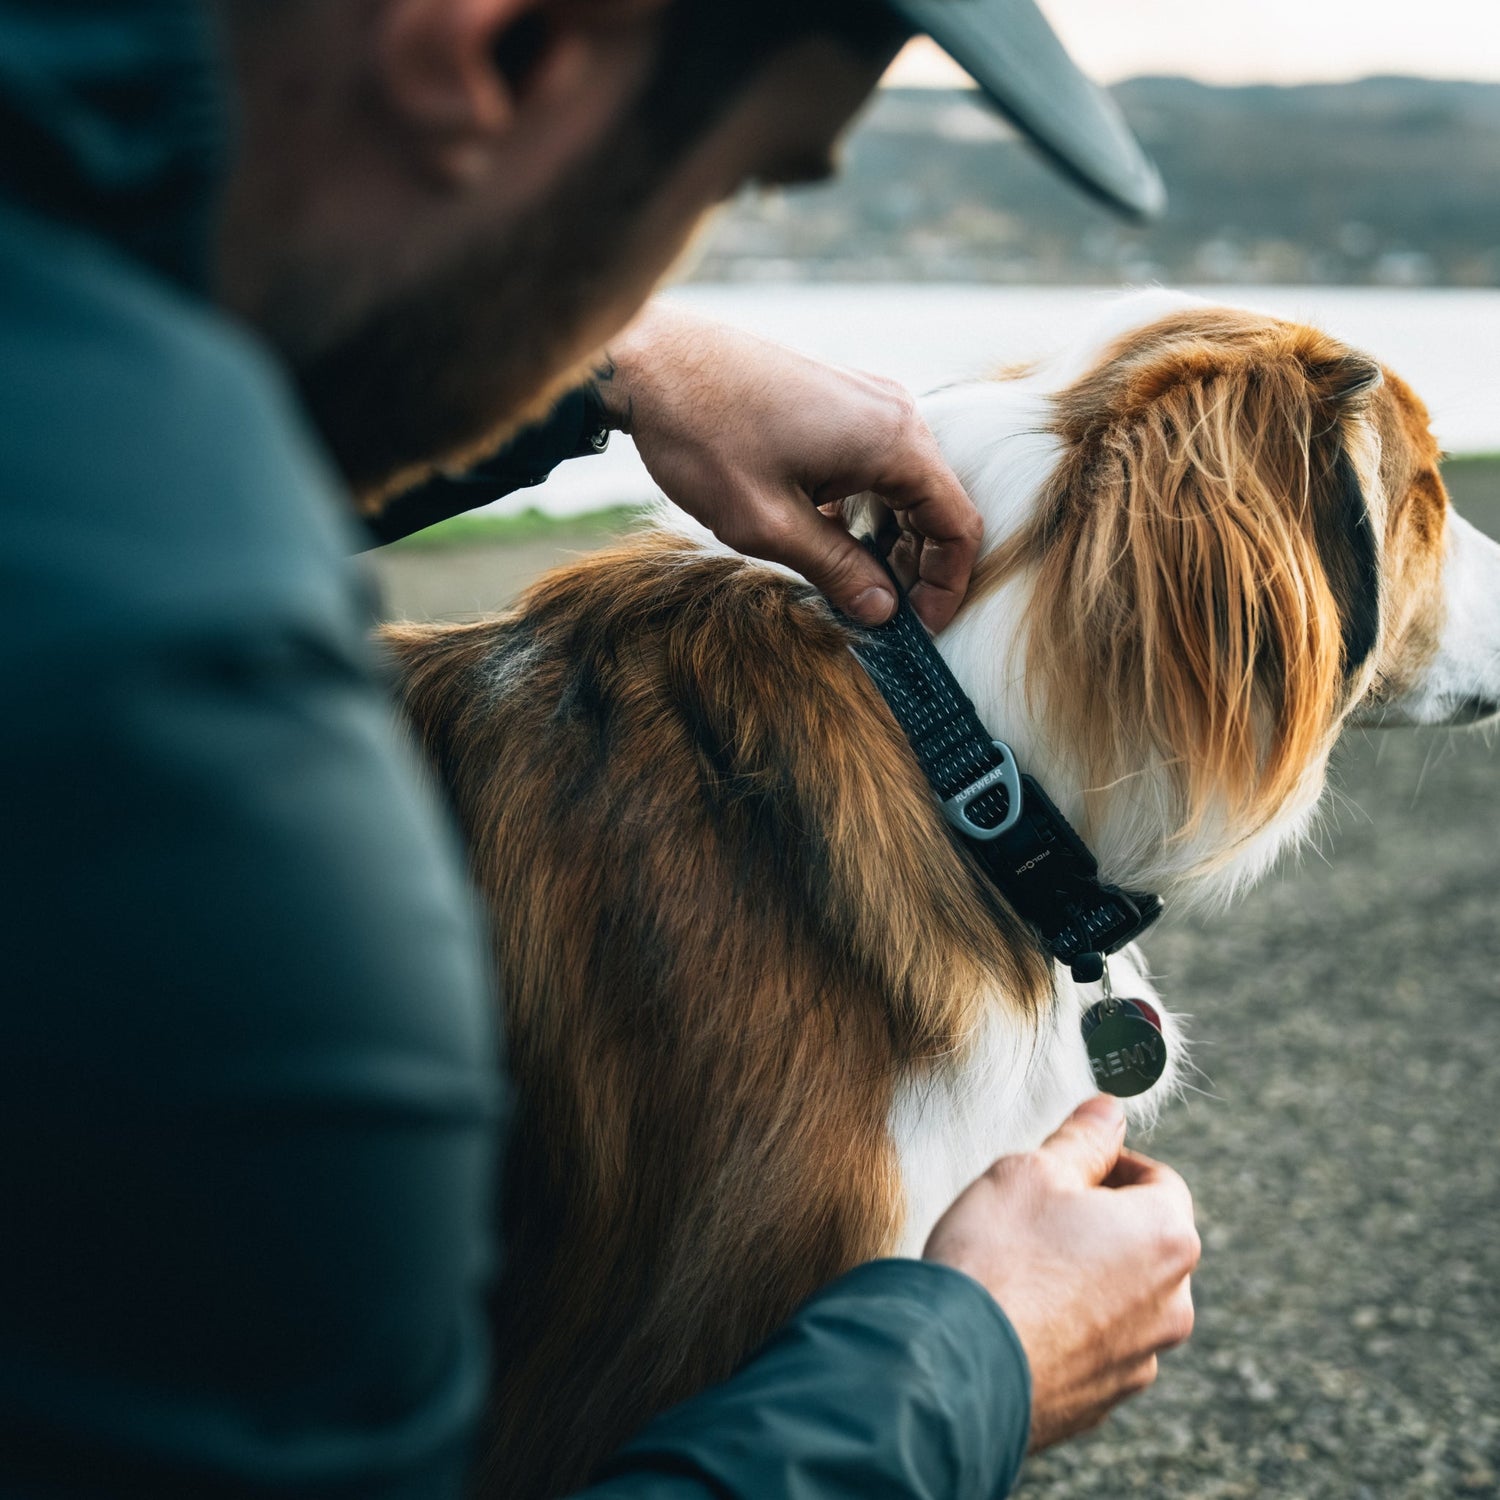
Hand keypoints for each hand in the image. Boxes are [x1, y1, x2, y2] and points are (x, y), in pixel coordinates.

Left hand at [596, 302, 981, 630]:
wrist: (652, 363)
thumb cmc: (705, 438)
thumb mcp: (770, 525)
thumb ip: (836, 571)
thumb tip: (885, 611)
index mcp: (892, 440)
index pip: (958, 524)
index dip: (947, 585)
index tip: (921, 628)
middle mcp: (893, 412)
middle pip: (937, 505)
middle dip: (919, 567)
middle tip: (884, 616)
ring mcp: (867, 400)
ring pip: (907, 486)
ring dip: (891, 540)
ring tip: (854, 586)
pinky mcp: (839, 400)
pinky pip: (876, 464)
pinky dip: (867, 508)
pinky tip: (829, 540)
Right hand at [923, 1095, 1200, 1451]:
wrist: (957, 1370)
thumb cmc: (998, 1259)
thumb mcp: (1031, 1170)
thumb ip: (1081, 1137)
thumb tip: (1109, 1111)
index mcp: (1165, 1237)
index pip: (1160, 1180)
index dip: (1112, 1163)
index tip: (1068, 1164)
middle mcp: (1170, 1304)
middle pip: (1144, 1241)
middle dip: (1098, 1221)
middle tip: (1037, 1211)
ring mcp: (1140, 1360)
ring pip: (1121, 1297)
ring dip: (1086, 1275)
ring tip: (1021, 1266)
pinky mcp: (1103, 1400)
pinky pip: (1094, 1346)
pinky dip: (1067, 1326)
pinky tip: (1016, 1315)